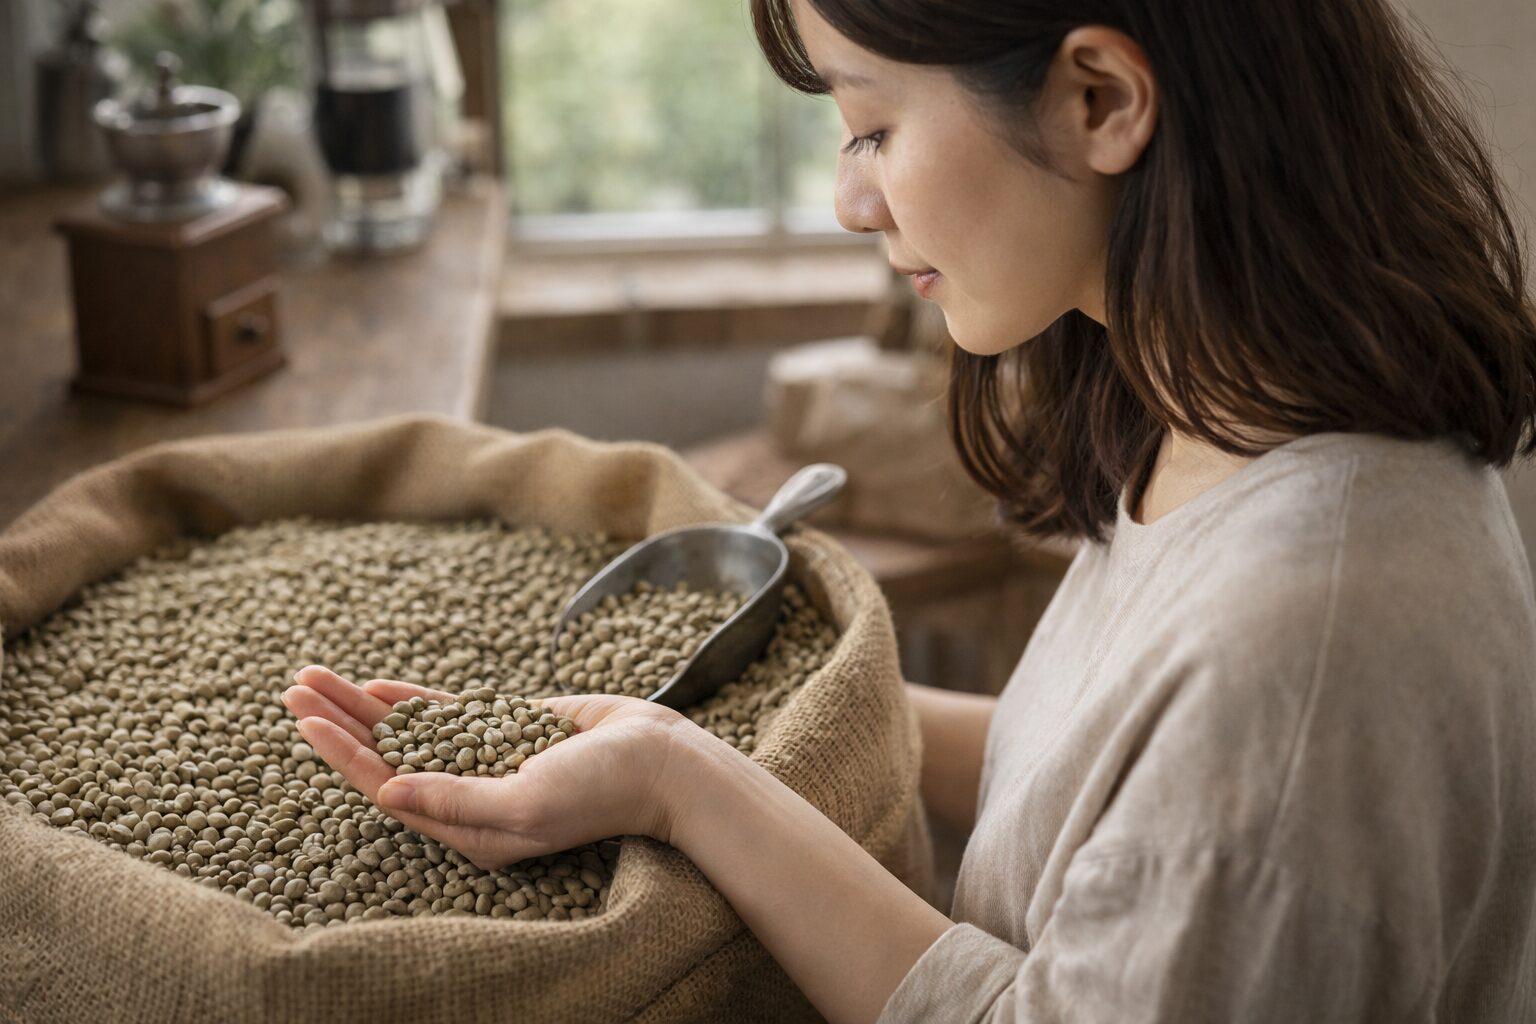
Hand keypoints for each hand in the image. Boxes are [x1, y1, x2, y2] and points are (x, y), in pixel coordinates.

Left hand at [281, 665, 694, 869]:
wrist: (659, 760)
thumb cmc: (600, 791)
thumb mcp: (525, 804)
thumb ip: (456, 799)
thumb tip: (388, 791)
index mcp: (468, 828)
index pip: (388, 788)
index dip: (343, 755)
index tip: (306, 721)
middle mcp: (468, 798)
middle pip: (385, 758)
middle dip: (337, 723)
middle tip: (293, 688)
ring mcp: (485, 762)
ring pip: (407, 734)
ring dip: (361, 708)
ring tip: (316, 678)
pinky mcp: (505, 731)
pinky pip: (444, 718)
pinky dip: (407, 703)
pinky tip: (374, 688)